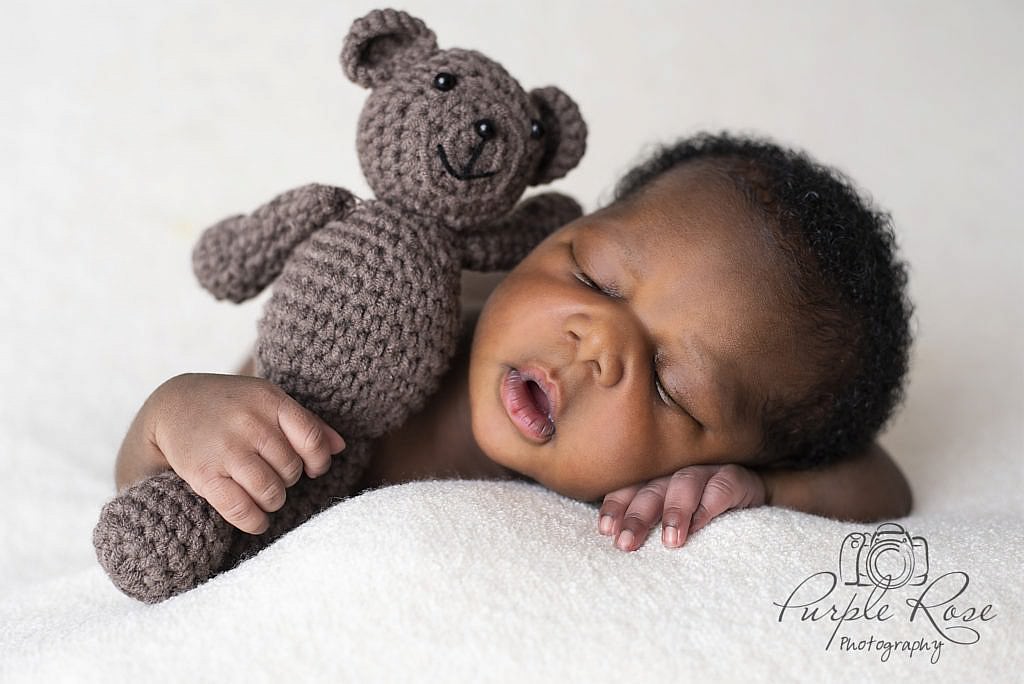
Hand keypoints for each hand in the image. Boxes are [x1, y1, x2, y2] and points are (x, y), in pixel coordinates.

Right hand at [140, 373, 344, 533]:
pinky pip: (241, 510)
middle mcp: (250, 423)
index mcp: (270, 401)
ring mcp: (227, 449)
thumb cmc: (232, 405)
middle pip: (292, 470)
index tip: (313, 468)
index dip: (318, 461)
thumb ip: (306, 423)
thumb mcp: (268, 401)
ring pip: (271, 492)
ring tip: (266, 495)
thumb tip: (340, 447)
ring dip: (273, 501)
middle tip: (275, 475)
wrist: (173, 406)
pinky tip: (255, 519)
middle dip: (289, 479)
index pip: (312, 440)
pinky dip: (254, 521)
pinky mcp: (204, 474)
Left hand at [597, 464, 765, 551]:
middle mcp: (676, 471)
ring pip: (684, 483)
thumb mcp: (673, 523)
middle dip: (637, 516)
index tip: (605, 530)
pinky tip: (699, 526)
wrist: (753, 502)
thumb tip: (619, 548)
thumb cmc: (703, 516)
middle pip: (652, 489)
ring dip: (674, 511)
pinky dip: (708, 505)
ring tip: (669, 540)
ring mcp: (706, 471)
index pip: (630, 488)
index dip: (616, 506)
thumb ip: (648, 528)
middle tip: (627, 543)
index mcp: (656, 480)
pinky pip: (721, 488)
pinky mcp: (735, 479)